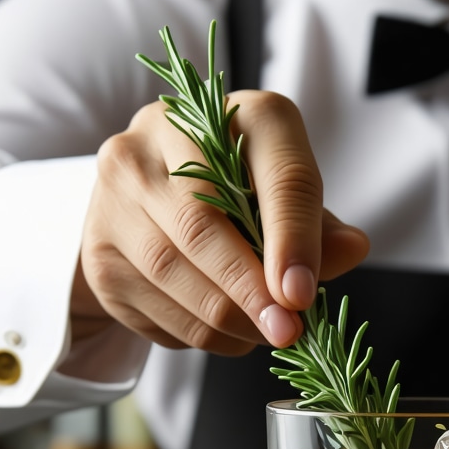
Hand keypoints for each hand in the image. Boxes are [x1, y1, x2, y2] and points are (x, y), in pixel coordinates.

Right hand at [71, 90, 369, 355]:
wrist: (144, 204)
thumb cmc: (234, 197)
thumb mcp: (285, 200)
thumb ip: (319, 228)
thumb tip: (352, 249)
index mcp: (229, 113)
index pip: (272, 173)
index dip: (291, 239)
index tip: (302, 296)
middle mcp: (159, 134)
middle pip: (203, 225)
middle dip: (251, 292)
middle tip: (286, 332)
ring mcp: (116, 190)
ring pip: (172, 271)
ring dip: (227, 320)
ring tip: (262, 334)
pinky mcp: (97, 248)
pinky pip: (153, 306)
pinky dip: (197, 332)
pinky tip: (223, 330)